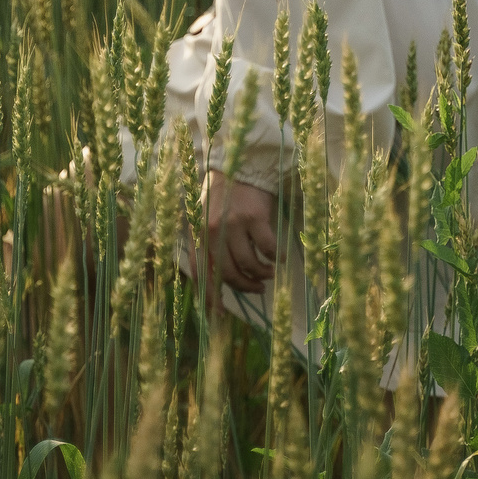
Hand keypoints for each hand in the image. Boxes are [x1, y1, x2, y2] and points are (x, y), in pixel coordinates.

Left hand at [204, 171, 279, 295]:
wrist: (239, 165)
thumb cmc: (223, 196)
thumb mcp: (206, 221)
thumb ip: (208, 247)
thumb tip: (218, 283)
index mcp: (198, 234)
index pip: (200, 273)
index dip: (210, 297)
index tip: (221, 314)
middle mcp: (212, 231)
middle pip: (229, 272)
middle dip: (245, 286)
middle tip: (258, 288)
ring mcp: (234, 224)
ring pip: (249, 263)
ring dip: (262, 274)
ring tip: (269, 274)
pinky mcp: (254, 217)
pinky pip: (267, 248)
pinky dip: (275, 258)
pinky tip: (279, 258)